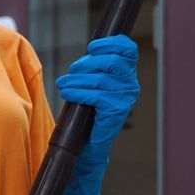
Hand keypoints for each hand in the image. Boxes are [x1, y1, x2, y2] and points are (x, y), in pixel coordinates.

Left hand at [54, 33, 139, 194]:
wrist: (83, 151)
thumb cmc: (82, 118)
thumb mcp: (87, 86)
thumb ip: (92, 67)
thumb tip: (90, 49)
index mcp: (126, 75)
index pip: (127, 48)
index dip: (109, 43)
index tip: (91, 48)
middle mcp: (130, 86)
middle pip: (110, 59)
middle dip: (85, 64)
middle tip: (70, 75)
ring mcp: (125, 100)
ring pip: (100, 77)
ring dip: (77, 79)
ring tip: (64, 86)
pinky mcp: (116, 113)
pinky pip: (97, 94)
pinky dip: (79, 92)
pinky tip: (69, 94)